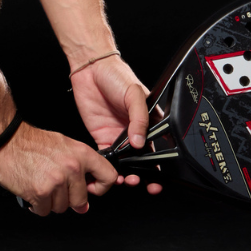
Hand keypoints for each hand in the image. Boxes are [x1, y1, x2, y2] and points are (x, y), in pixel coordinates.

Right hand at [0, 122, 118, 215]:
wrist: (6, 141)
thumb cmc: (32, 143)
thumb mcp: (64, 146)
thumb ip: (79, 171)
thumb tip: (84, 204)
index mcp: (81, 154)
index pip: (109, 177)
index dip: (100, 188)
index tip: (91, 189)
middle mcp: (72, 168)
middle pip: (80, 200)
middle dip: (67, 197)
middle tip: (54, 183)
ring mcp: (56, 181)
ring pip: (61, 207)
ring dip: (50, 201)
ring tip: (41, 182)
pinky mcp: (40, 193)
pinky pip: (44, 211)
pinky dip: (37, 205)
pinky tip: (32, 189)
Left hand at [70, 55, 162, 194]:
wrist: (90, 69)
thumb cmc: (116, 75)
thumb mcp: (134, 94)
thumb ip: (139, 119)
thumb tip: (140, 142)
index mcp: (149, 121)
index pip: (159, 148)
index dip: (160, 166)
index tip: (158, 179)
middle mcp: (135, 131)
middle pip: (142, 160)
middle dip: (142, 175)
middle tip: (138, 182)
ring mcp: (118, 135)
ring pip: (124, 163)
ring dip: (125, 174)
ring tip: (123, 179)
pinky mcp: (101, 136)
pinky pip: (106, 157)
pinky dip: (108, 167)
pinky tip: (108, 171)